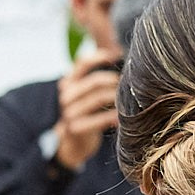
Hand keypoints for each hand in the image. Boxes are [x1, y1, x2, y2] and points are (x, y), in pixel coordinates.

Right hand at [52, 54, 120, 169]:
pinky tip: (121, 119)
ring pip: (99, 98)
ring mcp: (69, 112)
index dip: (100, 57)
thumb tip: (118, 53)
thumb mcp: (86, 94)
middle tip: (129, 85)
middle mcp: (66, 95)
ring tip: (129, 101)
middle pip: (95, 81)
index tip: (118, 55)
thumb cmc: (86, 113)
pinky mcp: (75, 128)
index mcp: (68, 82)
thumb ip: (96, 78)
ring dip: (117, 99)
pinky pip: (100, 119)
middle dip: (114, 81)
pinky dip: (113, 117)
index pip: (82, 63)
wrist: (73, 142)